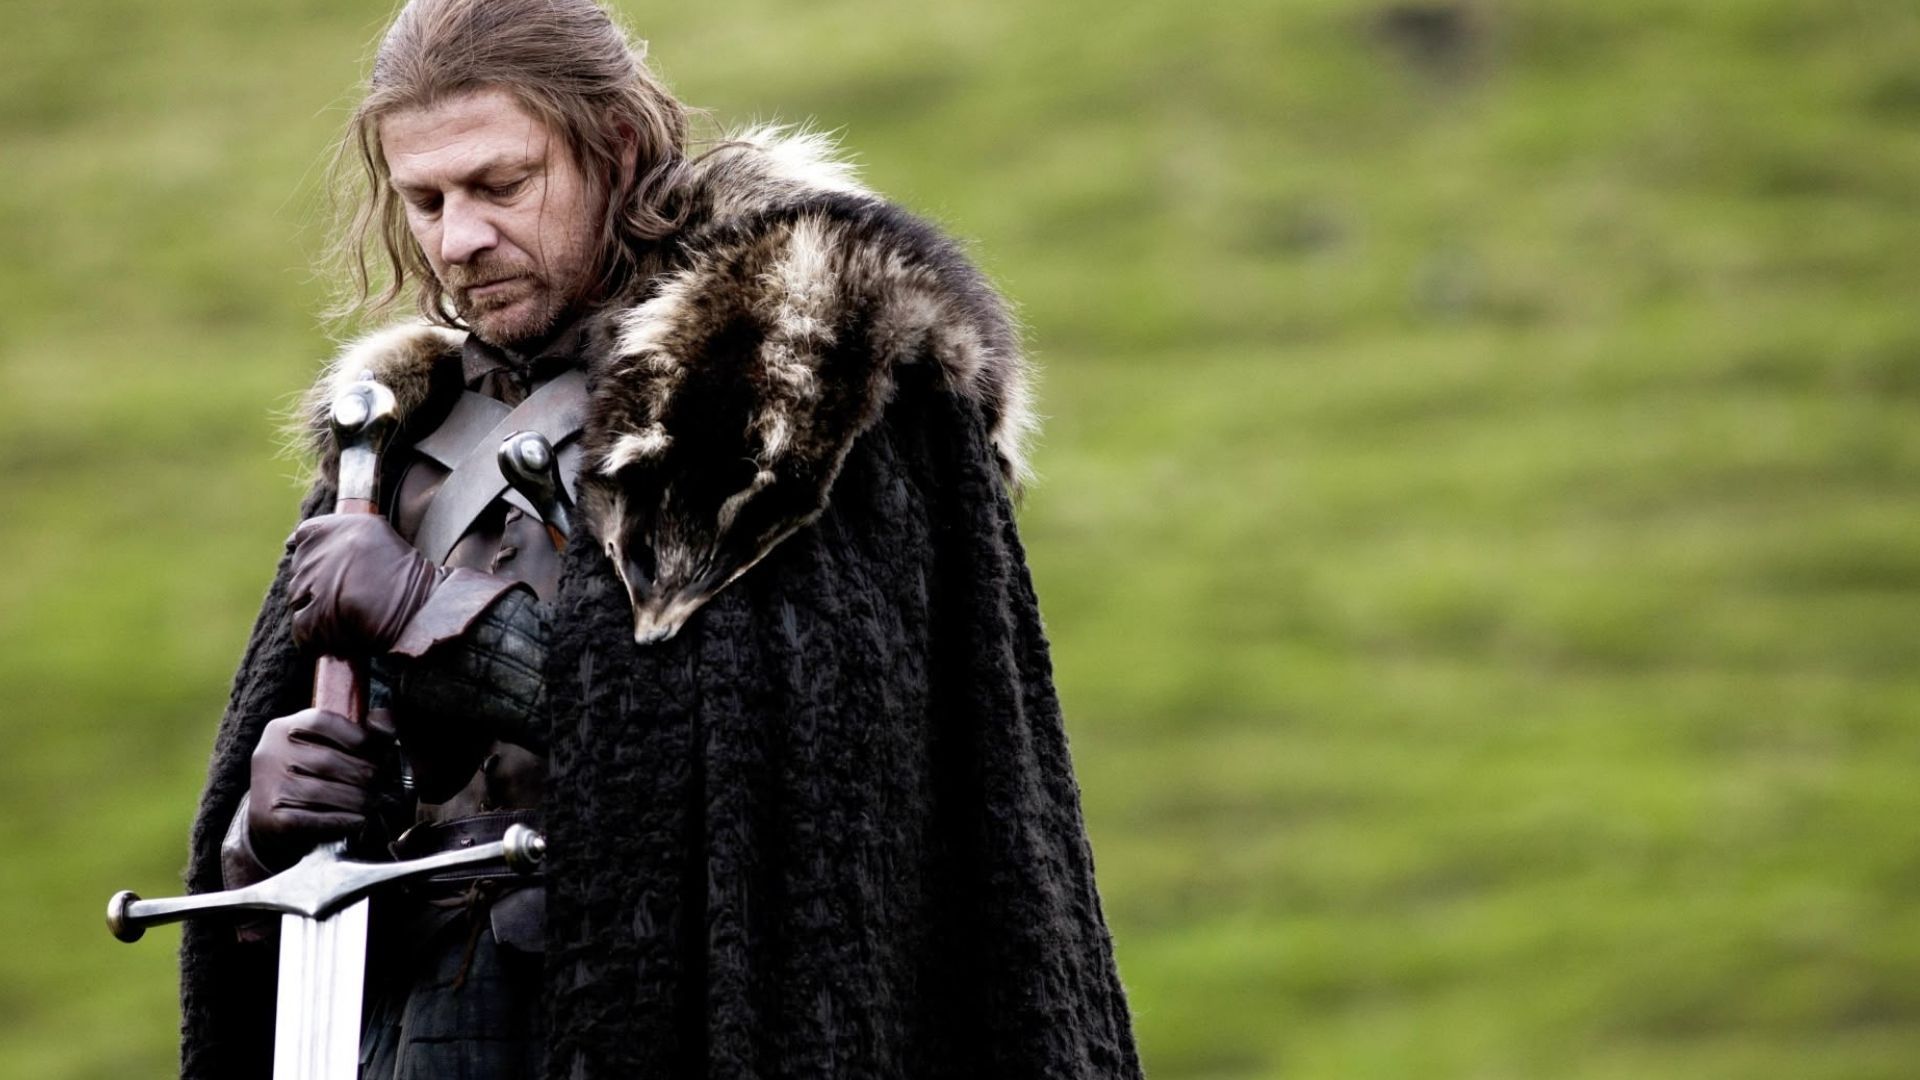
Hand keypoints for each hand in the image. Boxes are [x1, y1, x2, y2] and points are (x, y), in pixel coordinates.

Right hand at [247, 708, 395, 869]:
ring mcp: (268, 785)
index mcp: (285, 728)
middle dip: (364, 774)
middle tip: (384, 784)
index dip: (359, 736)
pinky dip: (342, 820)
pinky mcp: (271, 817)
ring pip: (322, 792)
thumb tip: (387, 726)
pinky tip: (359, 820)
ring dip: (357, 800)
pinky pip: (313, 819)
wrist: (270, 815)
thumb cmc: (308, 774)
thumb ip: (357, 731)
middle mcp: (272, 753)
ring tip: (375, 802)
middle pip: (327, 761)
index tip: (382, 752)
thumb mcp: (325, 745)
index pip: (324, 722)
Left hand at [287, 514, 441, 654]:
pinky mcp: (318, 613)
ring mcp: (317, 580)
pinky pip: (302, 627)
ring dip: (318, 610)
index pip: (303, 537)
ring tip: (350, 615)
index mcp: (336, 526)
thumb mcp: (375, 536)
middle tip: (350, 596)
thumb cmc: (406, 577)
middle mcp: (324, 548)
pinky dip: (317, 637)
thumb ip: (334, 536)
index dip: (316, 556)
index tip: (332, 570)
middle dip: (318, 586)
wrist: (426, 608)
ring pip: (298, 599)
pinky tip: (342, 634)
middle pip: (299, 570)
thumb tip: (289, 543)